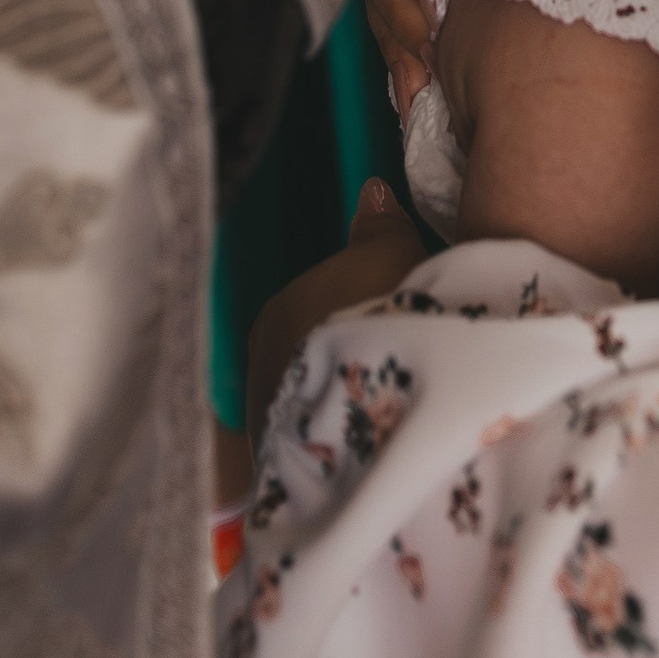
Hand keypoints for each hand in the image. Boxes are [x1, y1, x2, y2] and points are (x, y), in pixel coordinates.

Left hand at [246, 179, 428, 446]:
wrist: (371, 416)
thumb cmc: (384, 323)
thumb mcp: (392, 258)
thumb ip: (379, 226)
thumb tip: (370, 189)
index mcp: (278, 308)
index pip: (323, 305)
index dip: (366, 315)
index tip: (400, 327)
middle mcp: (257, 360)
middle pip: (313, 353)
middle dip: (346, 362)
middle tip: (396, 371)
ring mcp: (264, 419)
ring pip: (312, 400)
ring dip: (340, 406)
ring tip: (388, 415)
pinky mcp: (278, 468)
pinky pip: (315, 444)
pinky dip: (337, 444)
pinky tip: (370, 447)